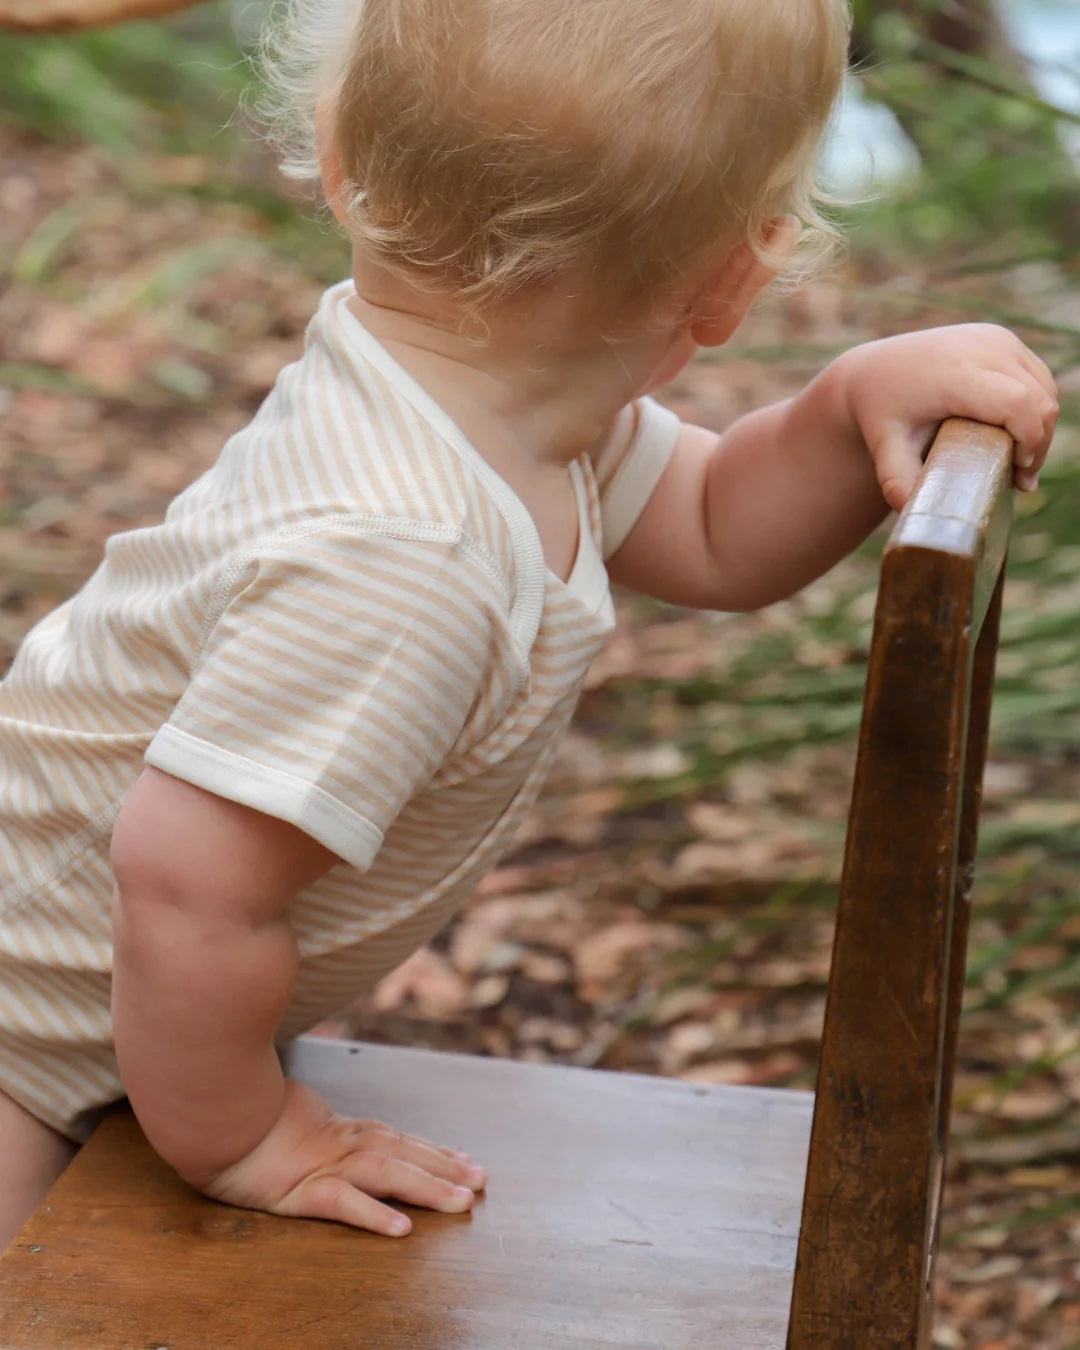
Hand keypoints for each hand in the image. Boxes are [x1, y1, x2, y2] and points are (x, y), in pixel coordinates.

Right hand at [192, 1078, 485, 1235]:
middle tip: (482, 1180)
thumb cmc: (240, 1113)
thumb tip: (319, 1121)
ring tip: (462, 1202)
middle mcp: (340, 1143)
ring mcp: (322, 1164)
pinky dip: (374, 1215)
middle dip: (445, 1168)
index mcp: (337, 1129)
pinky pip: (344, 1204)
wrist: (207, 1111)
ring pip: (387, 1175)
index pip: (396, 1139)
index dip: (433, 1150)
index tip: (466, 1159)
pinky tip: (401, 1229)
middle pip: (403, 1154)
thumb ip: (306, 1116)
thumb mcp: (283, 1111)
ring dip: (428, 1187)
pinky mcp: (299, 1189)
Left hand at [835, 324, 1057, 510]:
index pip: (1017, 404)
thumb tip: (911, 510)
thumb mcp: (885, 450)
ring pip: (1044, 387)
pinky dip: (1037, 406)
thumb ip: (897, 482)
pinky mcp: (1000, 337)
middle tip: (1020, 480)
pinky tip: (1019, 434)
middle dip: (1039, 443)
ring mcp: (993, 337)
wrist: (873, 372)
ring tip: (1019, 461)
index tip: (1017, 474)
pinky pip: (1037, 375)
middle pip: (1039, 399)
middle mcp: (979, 347)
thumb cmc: (881, 416)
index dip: (1030, 440)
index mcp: (953, 374)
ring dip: (1041, 426)